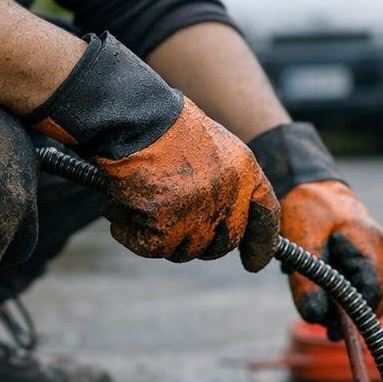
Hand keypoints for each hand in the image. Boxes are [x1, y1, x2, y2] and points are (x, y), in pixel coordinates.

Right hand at [98, 98, 279, 266]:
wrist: (136, 118)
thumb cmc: (164, 124)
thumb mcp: (208, 146)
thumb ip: (219, 181)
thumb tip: (212, 221)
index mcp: (245, 172)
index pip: (265, 215)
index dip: (261, 243)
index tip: (255, 263)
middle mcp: (229, 198)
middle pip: (222, 244)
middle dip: (199, 243)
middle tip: (171, 228)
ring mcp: (200, 215)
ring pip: (185, 250)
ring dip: (160, 236)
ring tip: (136, 204)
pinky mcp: (167, 227)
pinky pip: (151, 248)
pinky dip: (130, 234)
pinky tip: (117, 209)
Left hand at [281, 180, 382, 338]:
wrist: (310, 183)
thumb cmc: (307, 208)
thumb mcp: (302, 243)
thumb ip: (307, 282)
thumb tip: (315, 318)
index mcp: (373, 247)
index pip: (372, 296)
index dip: (354, 320)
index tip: (330, 332)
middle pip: (375, 300)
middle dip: (348, 315)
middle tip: (319, 323)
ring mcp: (381, 255)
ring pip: (369, 295)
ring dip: (345, 304)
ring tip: (316, 296)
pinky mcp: (372, 258)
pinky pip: (363, 285)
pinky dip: (345, 292)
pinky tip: (324, 284)